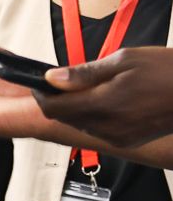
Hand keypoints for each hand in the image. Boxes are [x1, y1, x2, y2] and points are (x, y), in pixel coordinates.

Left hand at [42, 40, 172, 146]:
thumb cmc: (168, 70)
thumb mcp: (125, 60)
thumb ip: (84, 73)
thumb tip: (52, 78)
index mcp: (103, 104)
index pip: (53, 108)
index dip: (41, 94)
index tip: (40, 81)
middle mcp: (106, 126)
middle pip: (64, 117)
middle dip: (59, 100)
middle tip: (67, 80)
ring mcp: (117, 136)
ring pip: (81, 123)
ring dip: (77, 107)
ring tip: (94, 86)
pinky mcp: (128, 140)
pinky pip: (99, 130)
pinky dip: (95, 115)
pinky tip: (110, 99)